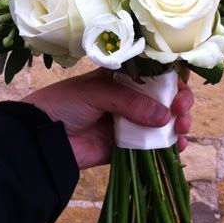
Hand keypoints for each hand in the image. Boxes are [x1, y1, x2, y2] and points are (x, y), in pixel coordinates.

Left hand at [22, 69, 193, 169]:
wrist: (41, 137)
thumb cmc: (64, 103)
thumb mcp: (96, 92)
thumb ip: (130, 102)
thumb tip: (165, 117)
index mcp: (122, 78)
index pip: (156, 75)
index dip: (173, 80)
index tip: (181, 89)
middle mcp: (130, 99)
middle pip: (165, 99)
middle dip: (180, 103)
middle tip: (181, 111)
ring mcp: (129, 123)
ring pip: (163, 122)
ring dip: (179, 124)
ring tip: (182, 130)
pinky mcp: (126, 147)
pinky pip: (153, 147)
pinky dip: (169, 147)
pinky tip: (178, 146)